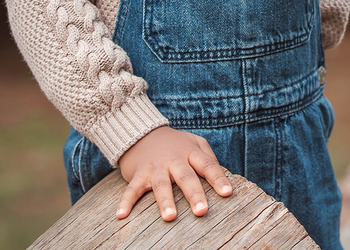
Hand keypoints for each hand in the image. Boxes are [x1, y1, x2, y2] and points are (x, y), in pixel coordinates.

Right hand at [116, 126, 233, 220]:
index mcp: (190, 152)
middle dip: (194, 194)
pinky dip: (126, 202)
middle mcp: (174, 160)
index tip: (227, 193)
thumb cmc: (174, 143)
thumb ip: (209, 157)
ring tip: (170, 217)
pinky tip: (121, 215)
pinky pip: (131, 189)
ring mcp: (155, 167)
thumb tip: (222, 178)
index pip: (207, 165)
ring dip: (165, 201)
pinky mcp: (138, 174)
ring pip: (161, 185)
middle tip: (201, 211)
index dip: (218, 178)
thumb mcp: (194, 142)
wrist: (141, 132)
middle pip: (186, 177)